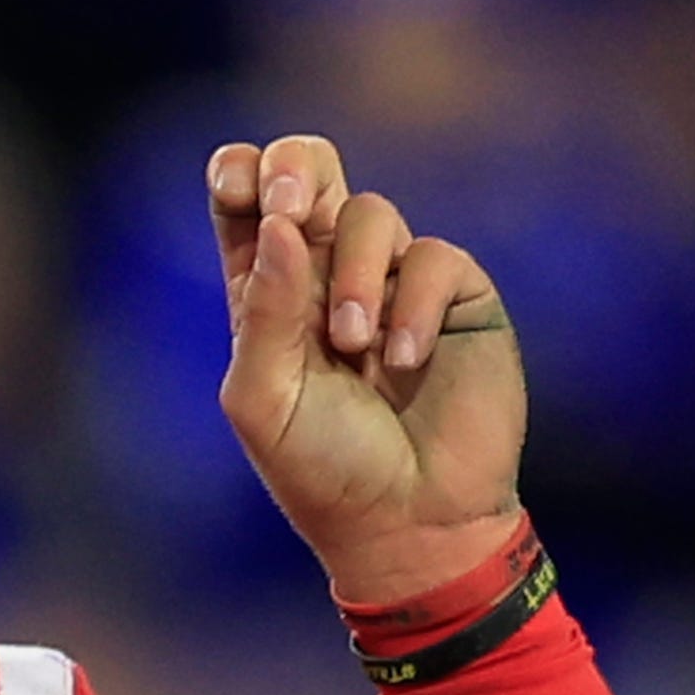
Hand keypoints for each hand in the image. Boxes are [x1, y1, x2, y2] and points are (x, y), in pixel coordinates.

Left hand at [212, 136, 526, 613]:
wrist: (411, 524)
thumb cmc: (325, 471)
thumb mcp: (267, 399)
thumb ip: (266, 311)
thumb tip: (283, 225)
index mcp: (268, 292)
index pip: (245, 201)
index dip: (239, 174)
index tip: (238, 189)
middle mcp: (329, 274)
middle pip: (311, 170)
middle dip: (296, 170)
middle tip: (291, 211)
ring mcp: (395, 279)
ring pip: (371, 213)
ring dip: (357, 275)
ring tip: (354, 347)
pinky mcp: (456, 296)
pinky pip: (434, 258)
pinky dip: (414, 304)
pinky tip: (403, 359)